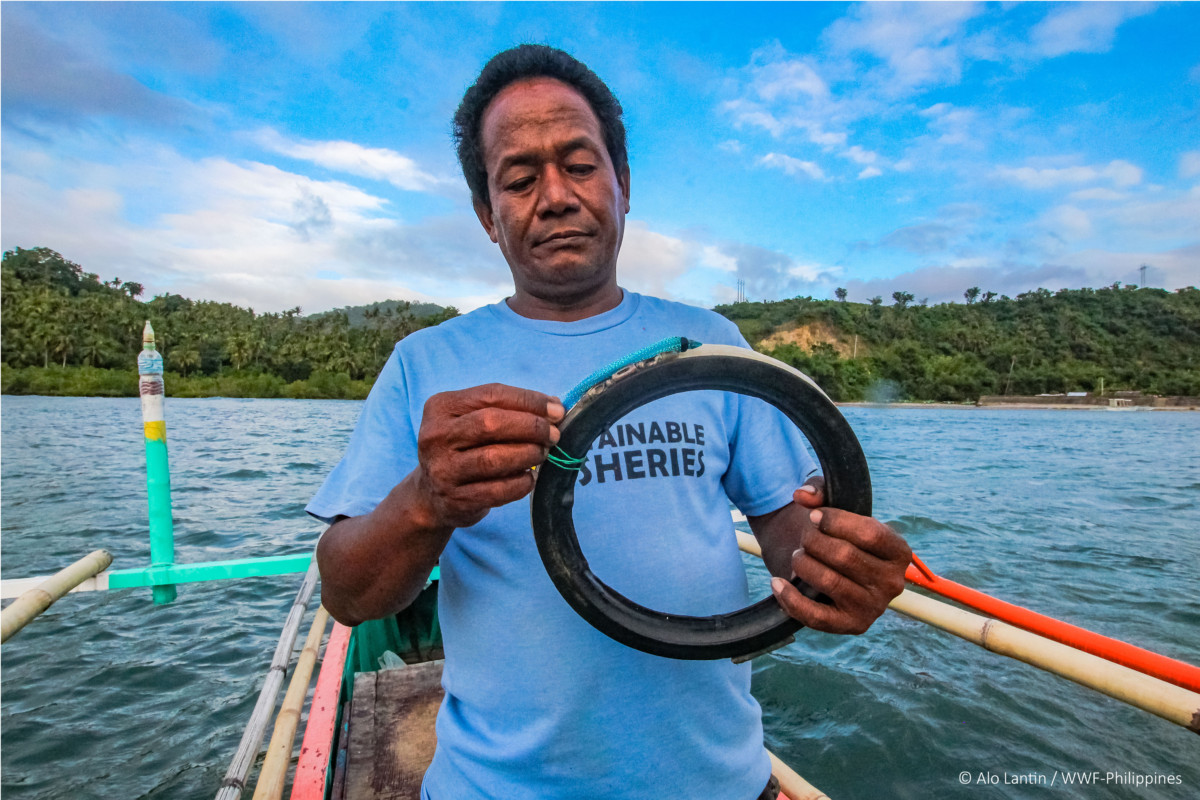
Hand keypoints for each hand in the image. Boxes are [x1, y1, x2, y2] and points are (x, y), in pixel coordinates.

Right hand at [415, 383, 563, 528]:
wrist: (431, 496)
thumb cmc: (463, 449)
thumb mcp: (472, 420)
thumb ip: (507, 409)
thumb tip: (554, 406)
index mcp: (441, 407)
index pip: (492, 395)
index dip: (529, 401)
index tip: (557, 410)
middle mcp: (436, 436)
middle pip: (491, 424)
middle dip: (531, 427)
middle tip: (553, 435)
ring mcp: (443, 470)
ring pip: (494, 458)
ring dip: (528, 454)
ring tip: (542, 454)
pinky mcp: (455, 499)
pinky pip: (498, 490)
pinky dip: (521, 483)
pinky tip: (529, 478)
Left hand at [769, 476, 911, 634]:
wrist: (837, 568)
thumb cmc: (840, 533)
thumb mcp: (836, 506)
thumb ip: (820, 491)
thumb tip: (802, 495)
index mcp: (899, 551)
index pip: (870, 534)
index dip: (836, 521)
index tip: (814, 516)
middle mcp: (893, 583)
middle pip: (845, 556)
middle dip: (813, 541)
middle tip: (804, 538)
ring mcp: (874, 607)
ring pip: (829, 582)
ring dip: (803, 563)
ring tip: (798, 556)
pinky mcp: (852, 625)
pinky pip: (817, 617)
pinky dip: (791, 599)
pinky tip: (777, 583)